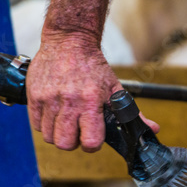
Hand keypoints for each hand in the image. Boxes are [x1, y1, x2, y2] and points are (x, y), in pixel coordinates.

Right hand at [26, 33, 158, 151]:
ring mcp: (49, 99)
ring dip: (58, 134)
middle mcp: (68, 101)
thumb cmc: (94, 67)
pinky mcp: (33, 95)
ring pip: (48, 137)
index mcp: (91, 101)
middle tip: (78, 131)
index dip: (92, 145)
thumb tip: (153, 130)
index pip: (90, 141)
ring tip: (67, 120)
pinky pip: (36, 125)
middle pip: (65, 144)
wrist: (69, 41)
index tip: (93, 139)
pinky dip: (45, 124)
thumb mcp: (115, 88)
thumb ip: (132, 113)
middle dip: (73, 143)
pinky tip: (55, 114)